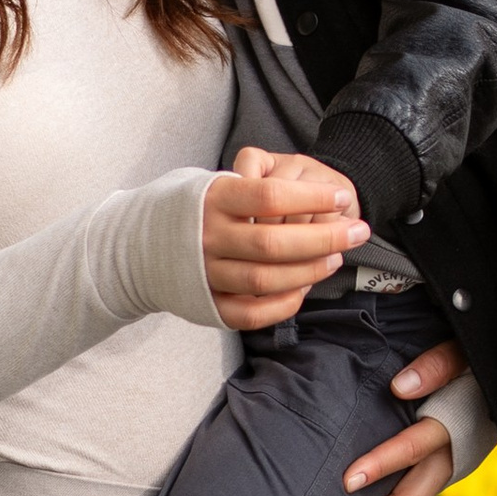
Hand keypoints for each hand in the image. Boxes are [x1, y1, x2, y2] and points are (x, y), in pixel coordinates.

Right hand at [201, 148, 367, 331]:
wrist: (139, 245)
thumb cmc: (195, 208)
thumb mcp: (214, 182)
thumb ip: (255, 187)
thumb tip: (318, 197)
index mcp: (212, 199)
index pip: (269, 196)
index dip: (312, 197)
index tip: (342, 197)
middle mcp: (207, 237)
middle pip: (273, 242)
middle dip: (324, 238)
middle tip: (358, 232)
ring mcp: (206, 274)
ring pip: (265, 280)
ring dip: (309, 271)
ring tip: (336, 258)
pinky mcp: (208, 305)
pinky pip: (251, 313)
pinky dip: (283, 304)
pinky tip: (305, 288)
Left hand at [339, 336, 469, 495]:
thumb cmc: (473, 364)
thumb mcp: (462, 354)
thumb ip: (438, 365)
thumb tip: (399, 387)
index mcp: (456, 423)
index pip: (415, 447)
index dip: (383, 463)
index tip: (348, 480)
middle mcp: (453, 455)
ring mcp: (448, 468)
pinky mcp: (440, 471)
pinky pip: (410, 495)